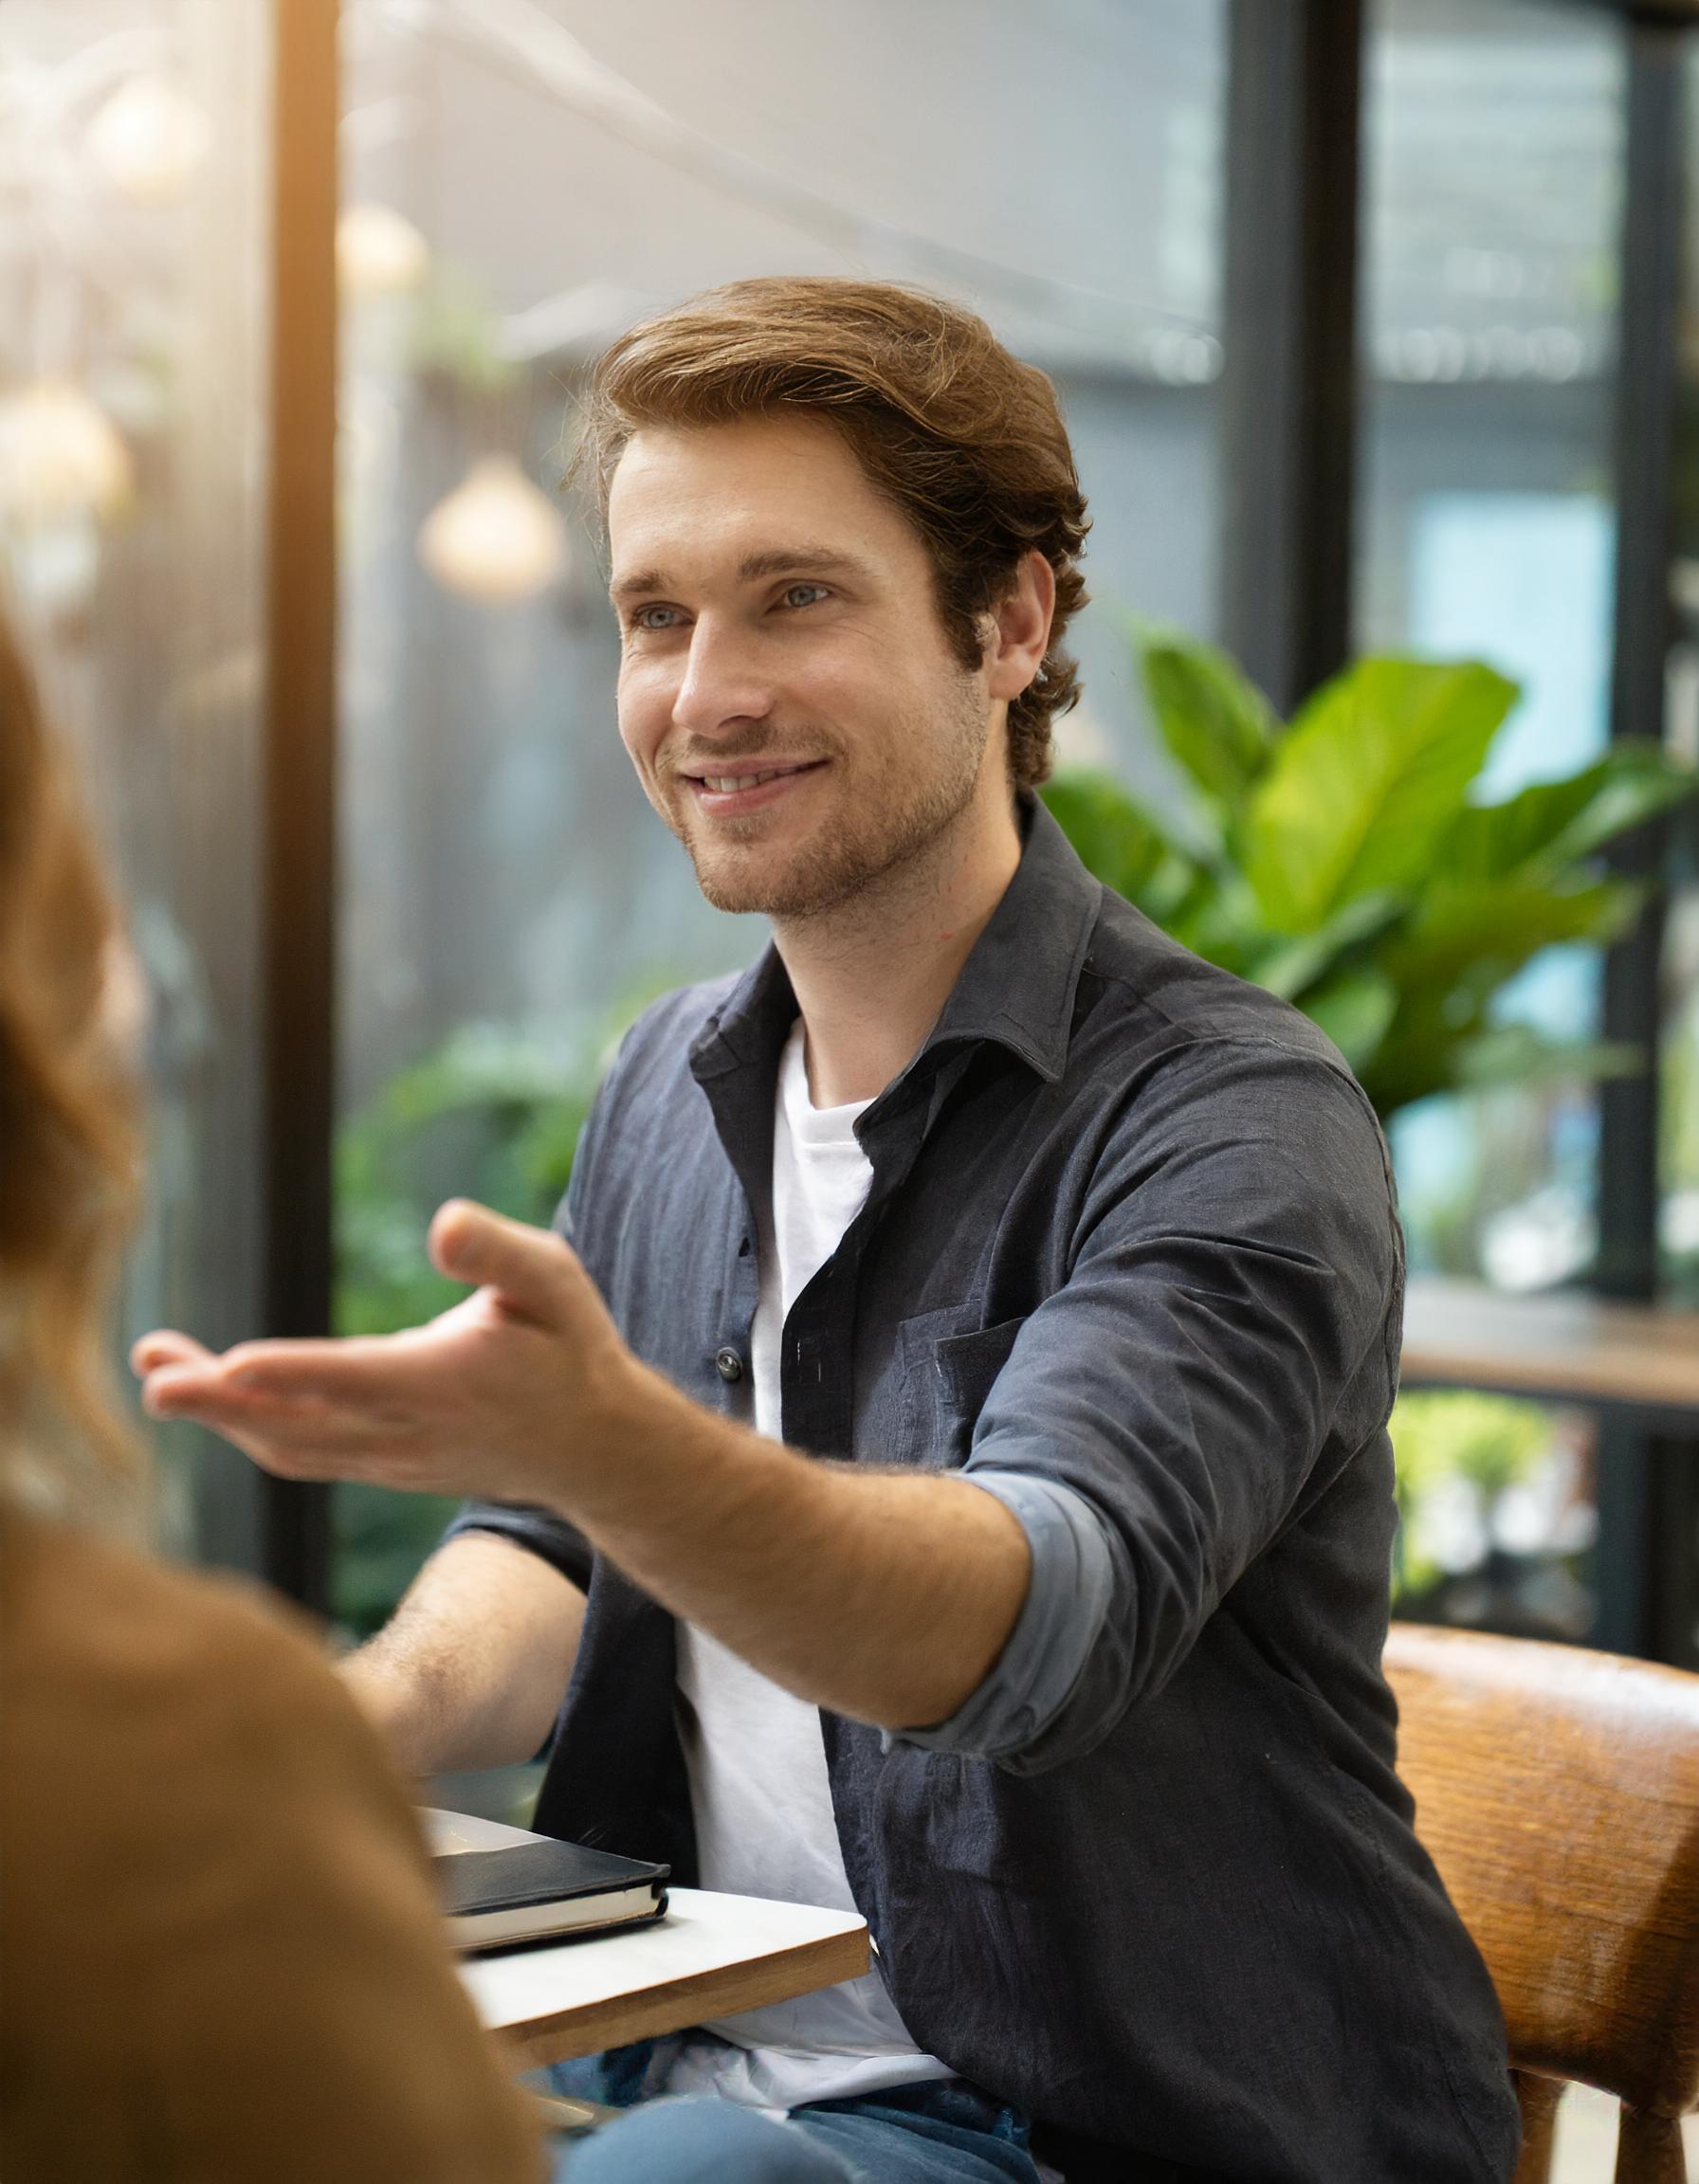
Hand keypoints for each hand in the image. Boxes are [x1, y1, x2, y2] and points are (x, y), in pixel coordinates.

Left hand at [131, 1201, 639, 1510]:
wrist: (593, 1449)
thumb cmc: (570, 1347)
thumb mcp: (554, 1282)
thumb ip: (499, 1251)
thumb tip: (441, 1222)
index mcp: (447, 1381)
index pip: (357, 1379)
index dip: (292, 1373)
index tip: (229, 1363)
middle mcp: (408, 1432)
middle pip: (299, 1426)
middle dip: (219, 1404)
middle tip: (153, 1378)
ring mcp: (388, 1460)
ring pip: (288, 1447)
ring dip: (218, 1414)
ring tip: (156, 1368)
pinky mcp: (379, 1466)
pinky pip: (300, 1454)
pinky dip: (247, 1427)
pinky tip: (210, 1389)